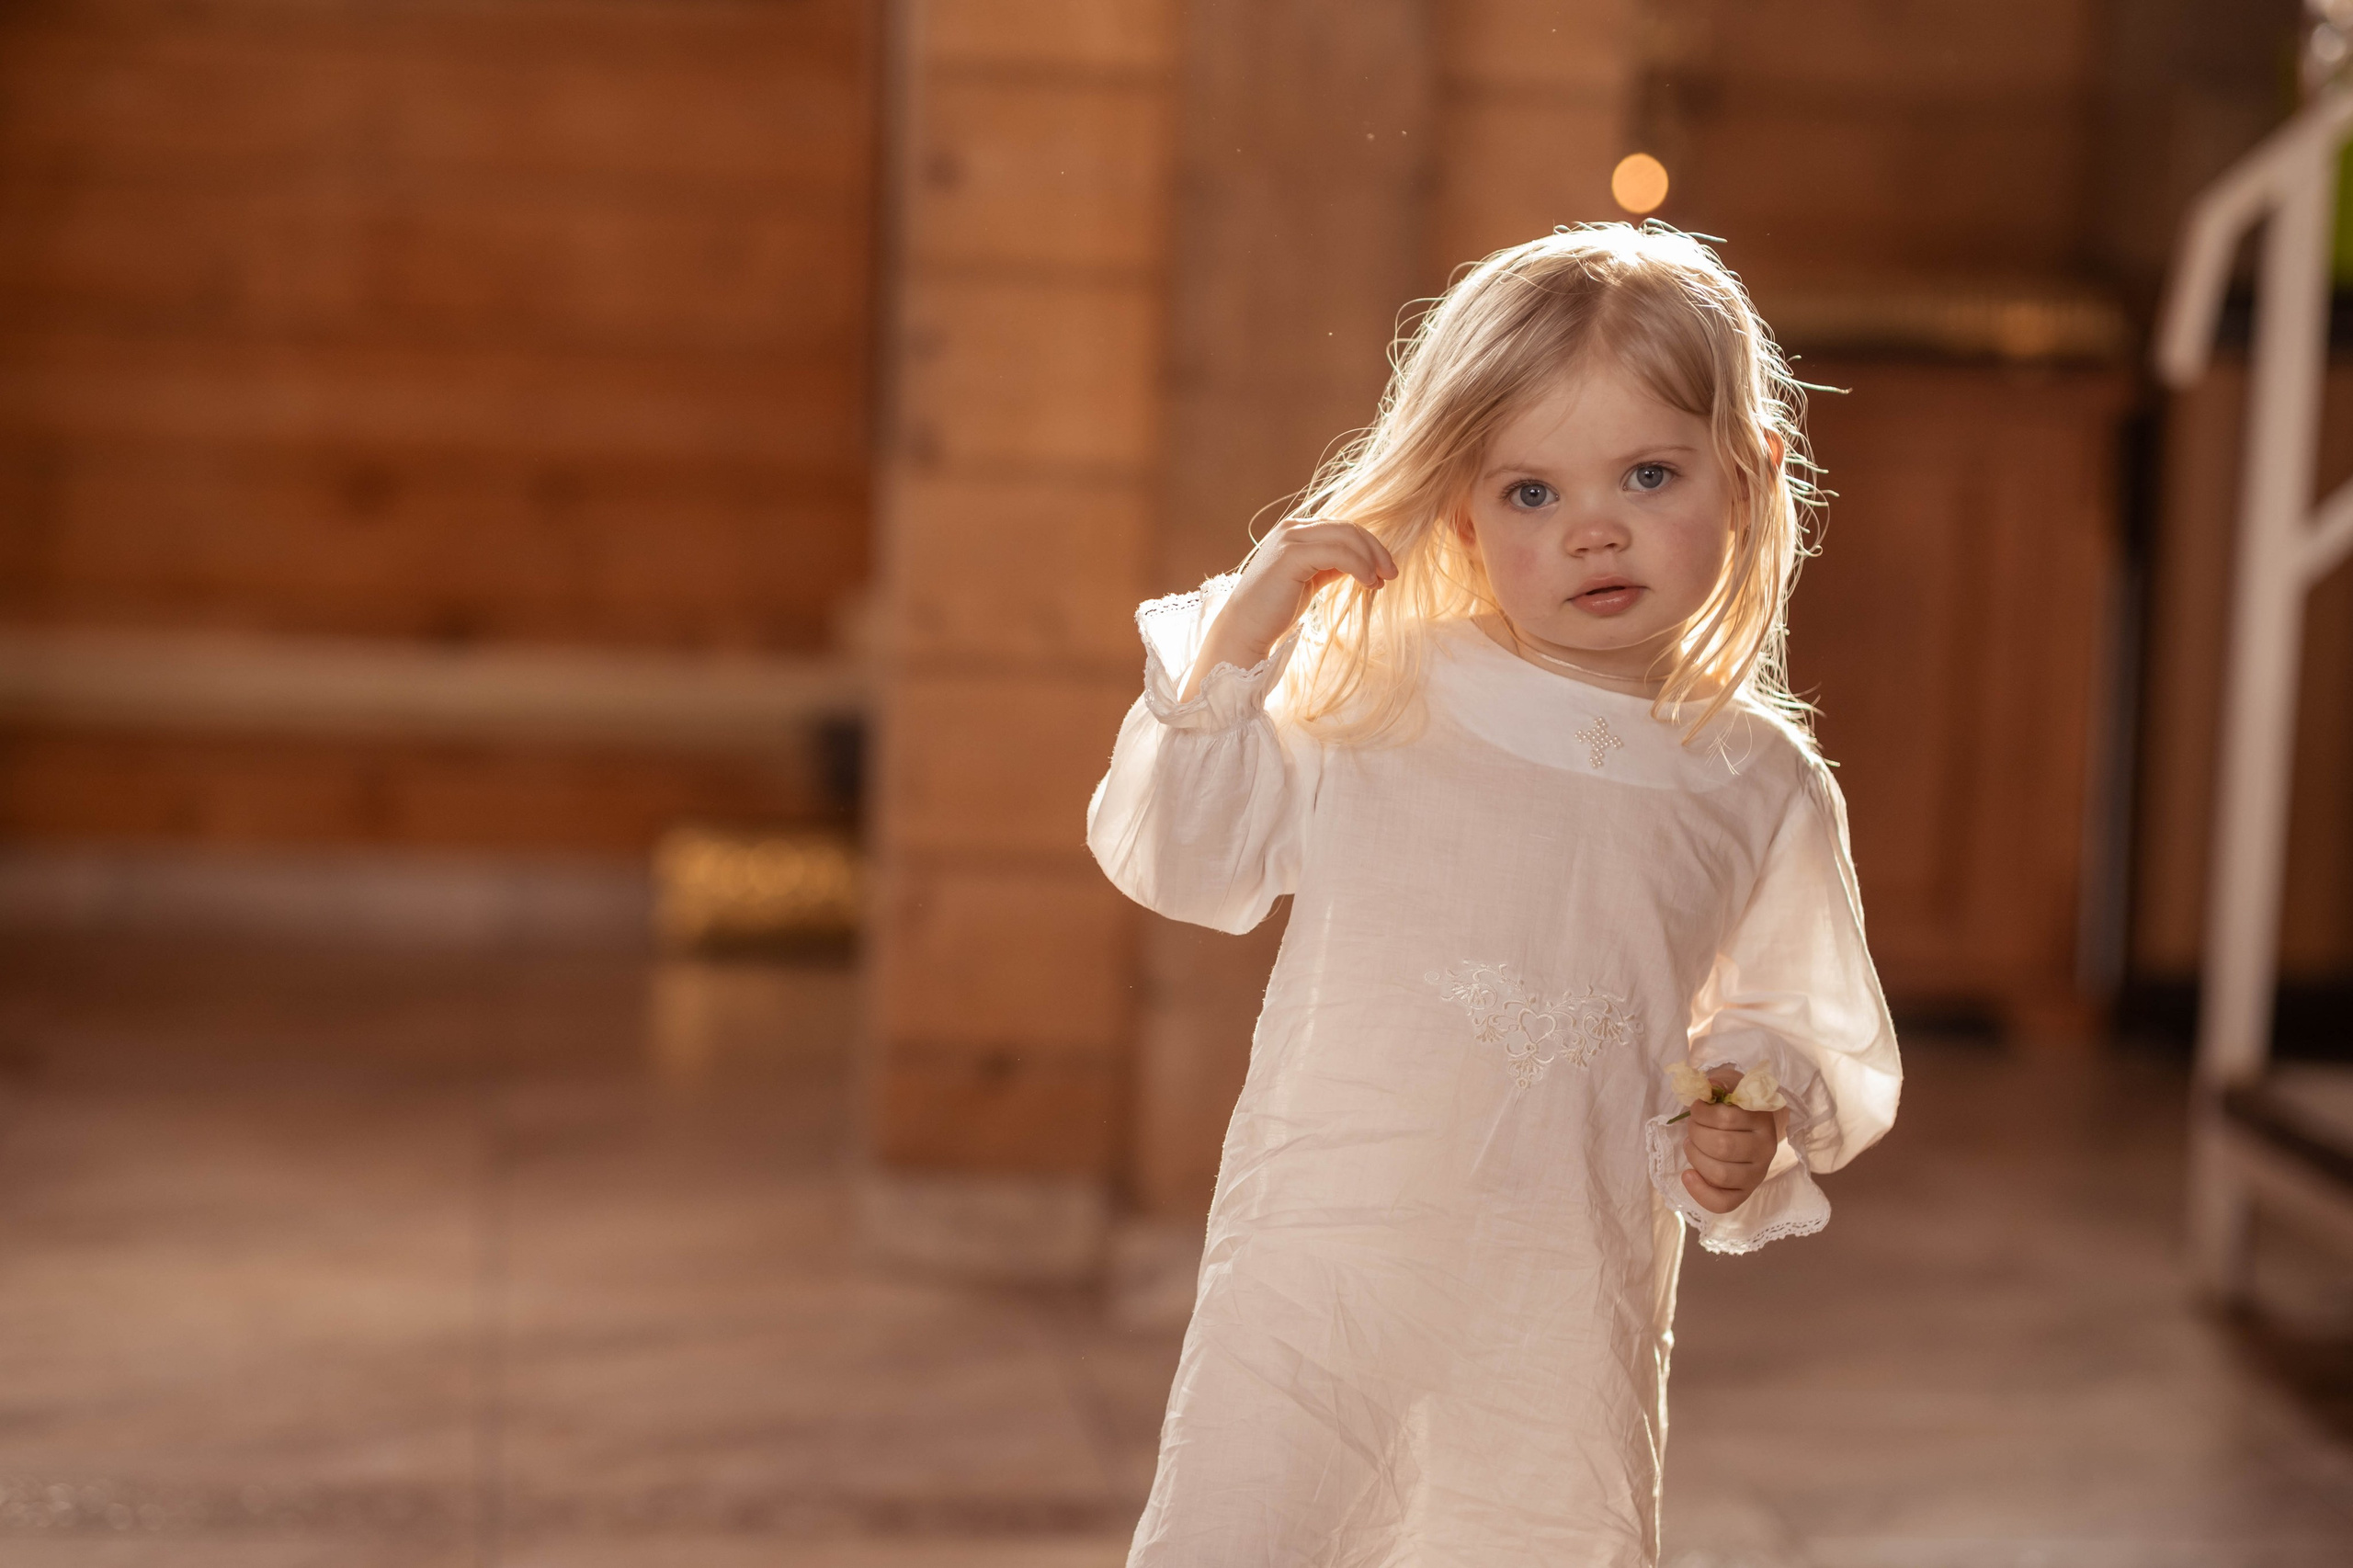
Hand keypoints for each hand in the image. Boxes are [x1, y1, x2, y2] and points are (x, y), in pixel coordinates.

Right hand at [1181, 520, 1396, 699]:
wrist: (1244, 629)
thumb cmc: (1274, 610)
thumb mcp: (1309, 581)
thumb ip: (1330, 566)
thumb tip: (1363, 563)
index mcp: (1295, 531)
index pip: (1342, 528)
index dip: (1369, 546)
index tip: (1385, 571)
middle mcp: (1292, 528)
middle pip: (1348, 528)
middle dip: (1376, 550)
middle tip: (1392, 574)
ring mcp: (1290, 539)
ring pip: (1346, 536)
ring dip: (1371, 558)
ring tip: (1381, 581)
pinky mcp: (1292, 555)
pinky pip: (1338, 552)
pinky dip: (1359, 565)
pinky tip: (1368, 582)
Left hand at [1680, 1066, 1778, 1213]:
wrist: (1753, 1125)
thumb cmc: (1737, 1104)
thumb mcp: (1731, 1085)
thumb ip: (1721, 1081)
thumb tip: (1710, 1084)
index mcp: (1762, 1119)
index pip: (1727, 1118)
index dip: (1702, 1112)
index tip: (1696, 1107)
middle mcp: (1766, 1149)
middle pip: (1722, 1147)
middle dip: (1696, 1133)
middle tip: (1692, 1126)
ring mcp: (1757, 1174)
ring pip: (1720, 1174)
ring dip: (1695, 1157)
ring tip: (1690, 1145)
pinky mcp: (1746, 1192)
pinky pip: (1723, 1203)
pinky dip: (1699, 1191)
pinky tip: (1688, 1174)